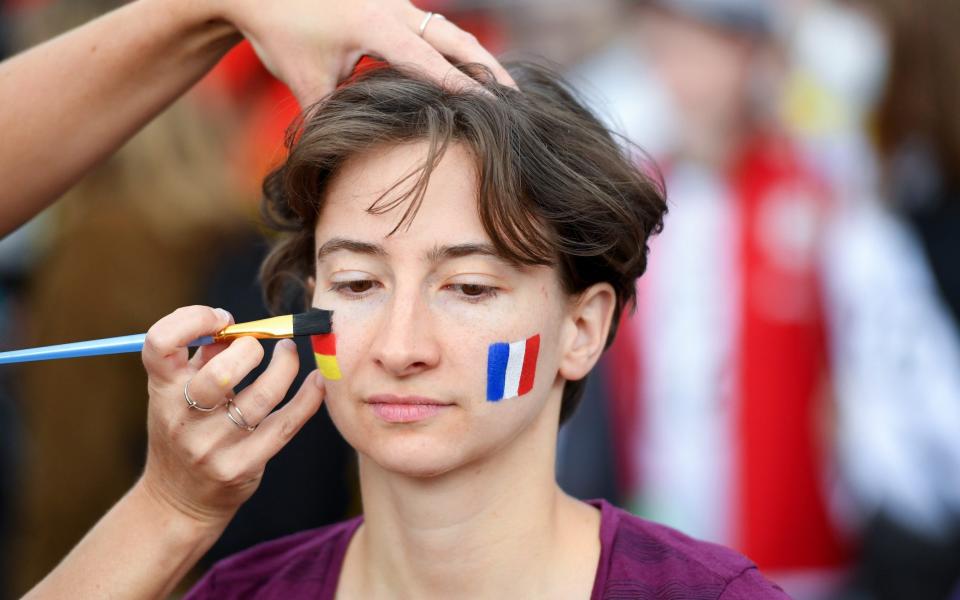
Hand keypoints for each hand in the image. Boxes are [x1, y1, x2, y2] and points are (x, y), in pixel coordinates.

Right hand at [138, 306, 324, 527]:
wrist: (177, 500)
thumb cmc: (185, 428)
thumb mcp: (178, 391)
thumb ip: (202, 355)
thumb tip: (236, 325)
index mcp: (161, 389)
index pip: (161, 342)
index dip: (192, 319)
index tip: (221, 318)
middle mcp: (182, 417)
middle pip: (221, 373)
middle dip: (249, 348)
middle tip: (258, 345)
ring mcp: (211, 446)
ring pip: (261, 397)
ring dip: (285, 366)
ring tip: (289, 353)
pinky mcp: (241, 466)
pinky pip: (285, 425)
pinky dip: (308, 398)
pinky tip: (316, 381)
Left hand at [216, 0, 514, 105]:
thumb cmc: (280, 33)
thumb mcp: (307, 82)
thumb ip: (334, 117)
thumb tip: (346, 160)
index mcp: (376, 26)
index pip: (433, 63)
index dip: (464, 87)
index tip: (495, 108)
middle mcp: (392, 9)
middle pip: (455, 38)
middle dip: (487, 68)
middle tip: (515, 97)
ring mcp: (392, 2)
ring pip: (446, 28)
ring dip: (473, 55)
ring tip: (500, 86)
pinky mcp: (387, 3)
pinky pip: (430, 25)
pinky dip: (451, 46)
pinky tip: (464, 68)